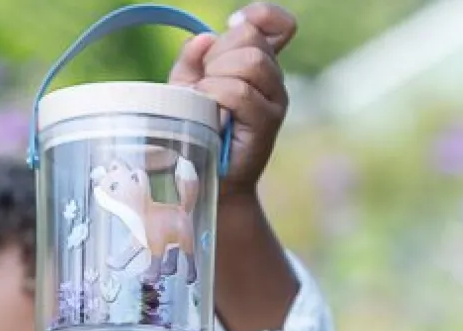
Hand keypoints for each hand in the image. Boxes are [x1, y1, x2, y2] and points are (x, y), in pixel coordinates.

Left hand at [169, 3, 297, 199]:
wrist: (210, 181)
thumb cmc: (198, 134)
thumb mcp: (187, 90)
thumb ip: (192, 61)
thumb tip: (205, 38)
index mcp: (259, 65)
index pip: (275, 23)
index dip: (258, 15)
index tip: (230, 25)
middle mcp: (273, 80)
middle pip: (251, 36)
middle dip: (217, 54)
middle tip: (205, 85)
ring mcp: (275, 101)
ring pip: (250, 61)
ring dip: (217, 76)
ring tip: (207, 102)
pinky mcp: (268, 123)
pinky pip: (239, 92)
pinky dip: (216, 97)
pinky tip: (211, 114)